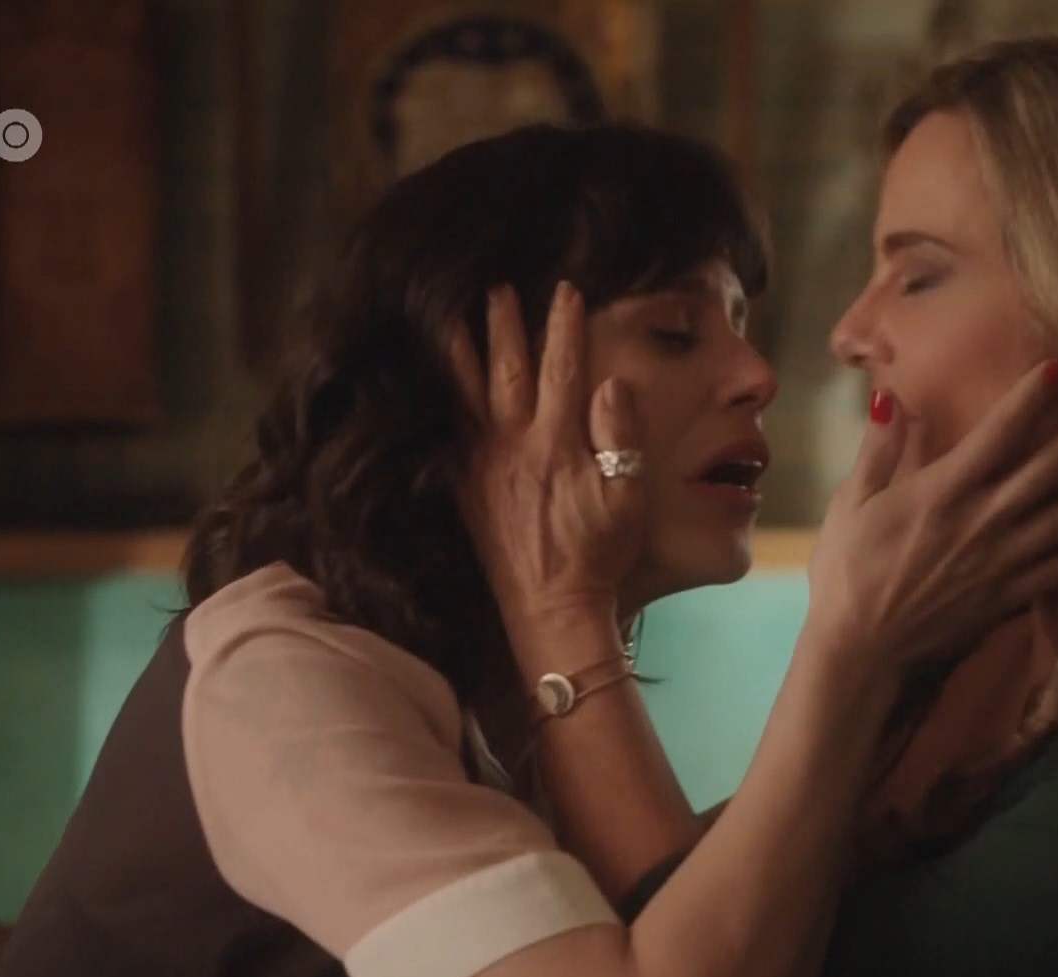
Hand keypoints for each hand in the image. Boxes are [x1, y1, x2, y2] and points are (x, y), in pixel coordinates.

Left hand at [447, 282, 646, 631]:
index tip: (566, 290)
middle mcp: (515, 446)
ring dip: (460, 353)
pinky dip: (440, 407)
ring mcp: (484, 467)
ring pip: (467, 395)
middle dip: (505, 324)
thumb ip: (621, 436)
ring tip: (447, 318)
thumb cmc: (598, 555)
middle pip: (508, 369)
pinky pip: (448, 437)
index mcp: (557, 442)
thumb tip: (612, 382)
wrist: (551, 607)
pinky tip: (431, 390)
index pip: (563, 367)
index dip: (565, 325)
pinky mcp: (466, 491)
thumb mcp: (627, 496)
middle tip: (498, 287)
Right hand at [808, 360, 1057, 668]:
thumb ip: (877, 450)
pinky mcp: (1009, 596)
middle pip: (1048, 469)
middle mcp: (982, 521)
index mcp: (942, 491)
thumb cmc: (847, 573)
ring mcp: (1001, 561)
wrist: (860, 651)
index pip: (997, 434)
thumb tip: (889, 397)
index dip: (1031, 397)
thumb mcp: (850, 504)